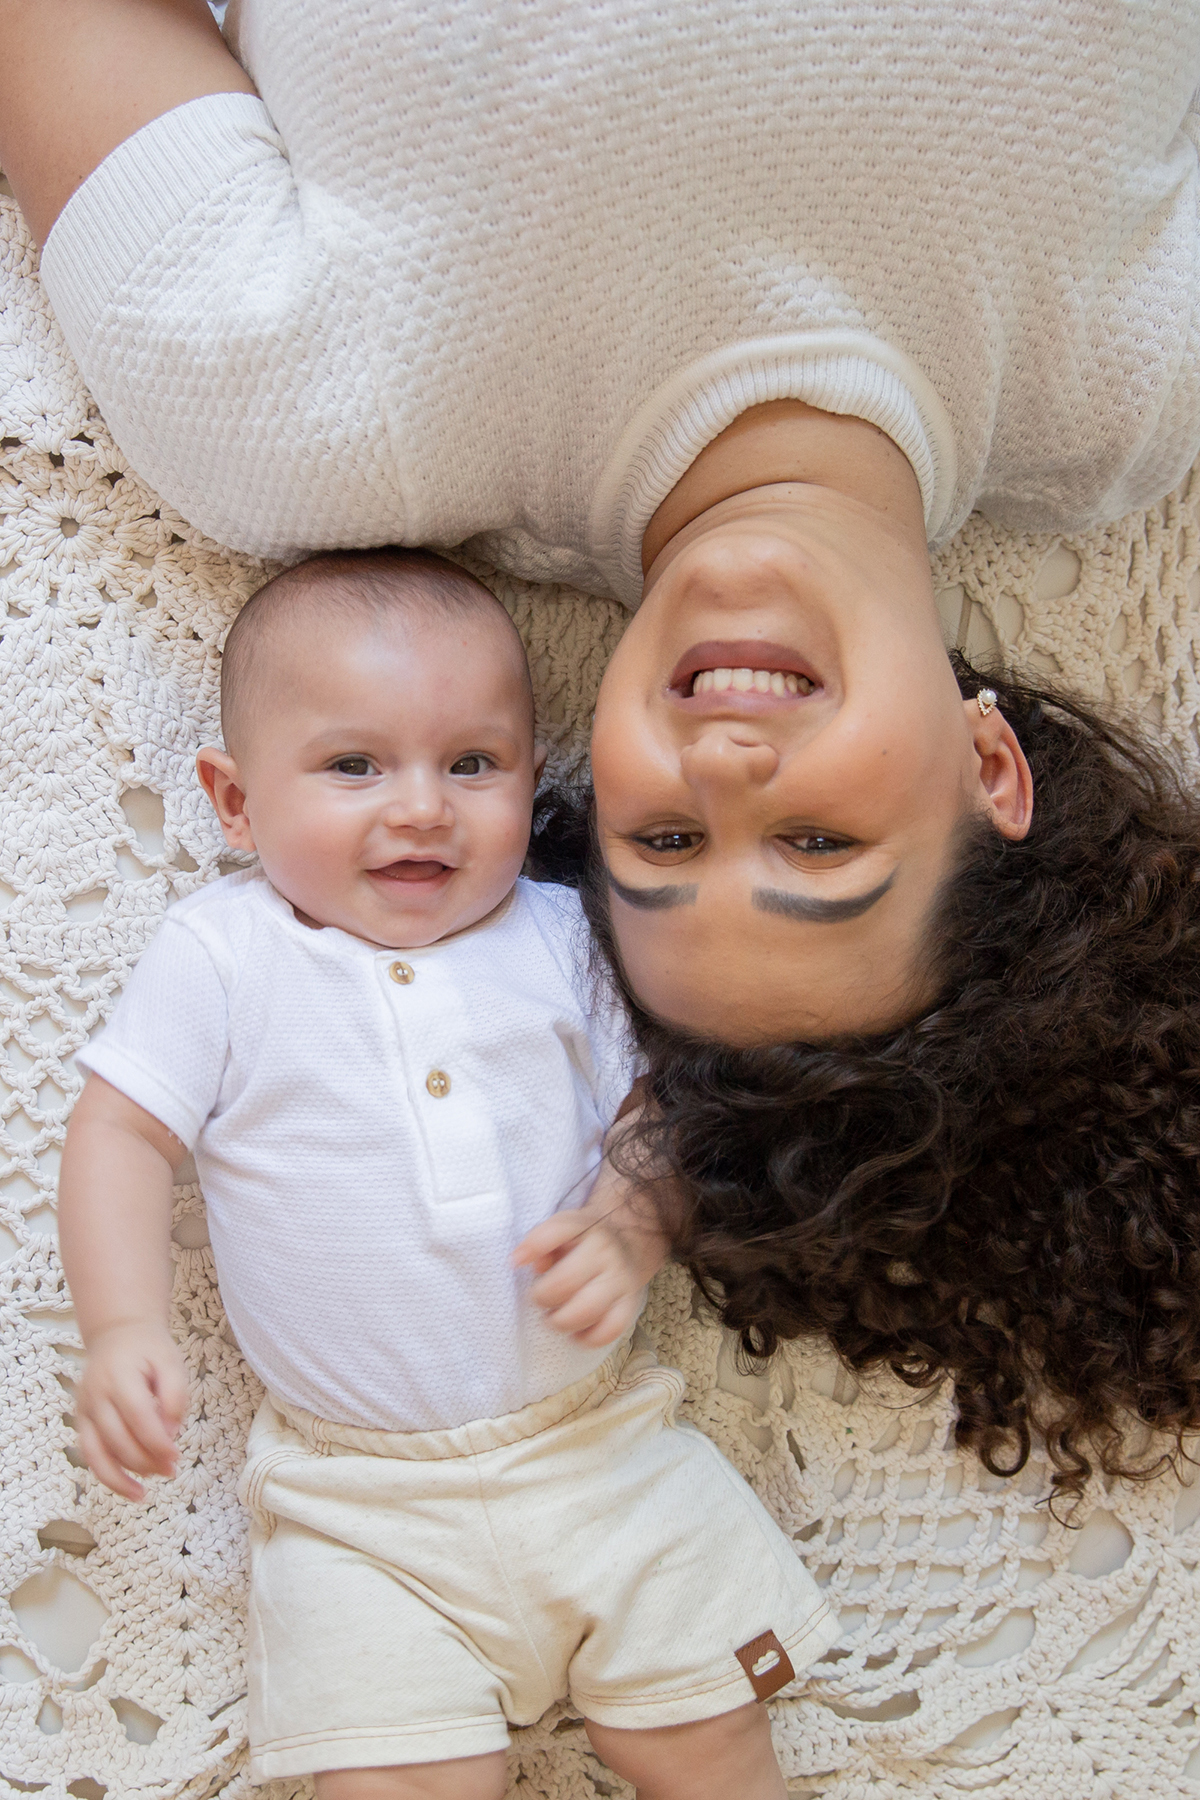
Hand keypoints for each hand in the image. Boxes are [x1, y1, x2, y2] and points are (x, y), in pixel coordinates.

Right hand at [74, 1320, 188, 1500]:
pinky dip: (108, 1477)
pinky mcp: (80, 1421)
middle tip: (171, 1469)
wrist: (117, 1334)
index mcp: (119, 1376)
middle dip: (145, 1461)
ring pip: (98, 1454)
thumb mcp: (171, 1362)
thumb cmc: (148, 1349)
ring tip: (148, 1491)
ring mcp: (84, 1410)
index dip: (157, 1442)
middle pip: (118, 1440)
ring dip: (124, 1477)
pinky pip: (90, 1455)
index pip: (137, 1416)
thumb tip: (170, 1434)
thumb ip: (175, 1395)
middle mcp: (96, 1395)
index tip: (176, 1457)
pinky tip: (131, 1490)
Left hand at [514, 1164, 669, 1347]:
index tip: (515, 1262)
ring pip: (587, 1310)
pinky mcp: (630, 1306)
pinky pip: (609, 1331)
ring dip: (561, 1321)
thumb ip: (540, 1239)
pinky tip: (575, 1333)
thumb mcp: (562, 1227)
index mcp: (587, 1229)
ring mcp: (621, 1281)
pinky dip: (587, 1338)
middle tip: (539, 1299)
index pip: (557, 1232)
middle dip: (542, 1297)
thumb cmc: (582, 1239)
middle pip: (565, 1282)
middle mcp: (607, 1254)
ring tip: (553, 1318)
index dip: (532, 1248)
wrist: (626, 1244)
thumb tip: (521, 1260)